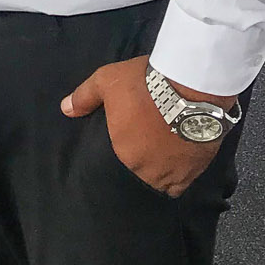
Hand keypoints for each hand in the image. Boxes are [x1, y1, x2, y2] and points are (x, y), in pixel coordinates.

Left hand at [61, 56, 233, 196]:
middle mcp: (149, 171)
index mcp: (125, 155)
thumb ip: (85, 97)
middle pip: (143, 178)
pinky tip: (183, 160)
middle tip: (147, 151)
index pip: (118, 171)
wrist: (191, 85)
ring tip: (165, 158)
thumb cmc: (144, 84)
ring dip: (164, 174)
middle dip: (143, 167)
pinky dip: (184, 172)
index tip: (127, 149)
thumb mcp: (107, 81)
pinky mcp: (200, 167)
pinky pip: (187, 179)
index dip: (123, 160)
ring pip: (166, 184)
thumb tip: (65, 109)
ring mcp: (176, 173)